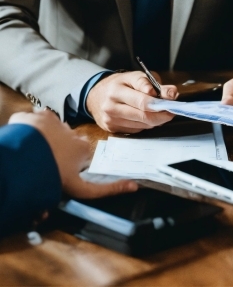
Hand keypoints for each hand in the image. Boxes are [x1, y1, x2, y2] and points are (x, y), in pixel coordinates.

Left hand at [8, 109, 137, 199]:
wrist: (28, 160)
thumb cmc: (53, 175)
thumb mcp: (78, 188)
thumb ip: (107, 188)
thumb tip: (134, 186)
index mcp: (83, 148)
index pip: (80, 153)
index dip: (70, 161)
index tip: (60, 166)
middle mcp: (73, 133)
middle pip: (66, 141)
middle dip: (57, 149)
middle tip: (44, 163)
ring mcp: (56, 123)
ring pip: (51, 130)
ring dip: (44, 139)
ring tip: (33, 152)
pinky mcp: (40, 116)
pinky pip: (36, 120)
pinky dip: (31, 128)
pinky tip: (26, 139)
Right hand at [86, 71, 178, 133]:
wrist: (97, 95)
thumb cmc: (122, 84)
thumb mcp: (137, 77)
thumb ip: (156, 84)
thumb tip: (172, 94)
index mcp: (118, 87)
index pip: (141, 97)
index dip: (158, 100)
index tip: (169, 100)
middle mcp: (111, 103)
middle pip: (143, 113)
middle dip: (162, 114)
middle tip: (171, 111)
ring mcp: (110, 117)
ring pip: (141, 123)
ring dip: (155, 120)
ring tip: (161, 113)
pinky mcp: (111, 128)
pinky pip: (135, 130)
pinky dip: (145, 125)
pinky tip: (146, 117)